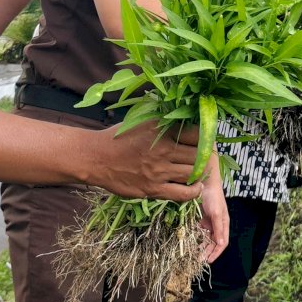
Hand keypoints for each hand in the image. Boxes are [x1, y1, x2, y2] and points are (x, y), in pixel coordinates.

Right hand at [89, 121, 205, 200]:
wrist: (95, 158)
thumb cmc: (120, 137)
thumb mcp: (142, 119)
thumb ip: (163, 116)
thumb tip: (184, 107)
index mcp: (161, 129)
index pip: (197, 132)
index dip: (205, 137)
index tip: (206, 140)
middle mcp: (163, 149)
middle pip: (199, 155)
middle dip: (205, 157)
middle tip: (206, 158)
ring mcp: (158, 171)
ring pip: (193, 174)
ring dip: (200, 174)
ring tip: (200, 171)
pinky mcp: (153, 189)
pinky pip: (182, 194)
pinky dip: (193, 192)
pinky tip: (194, 187)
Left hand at [198, 158, 229, 264]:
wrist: (204, 181)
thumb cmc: (214, 196)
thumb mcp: (217, 213)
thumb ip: (218, 229)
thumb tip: (220, 244)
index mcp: (223, 224)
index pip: (222, 243)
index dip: (216, 253)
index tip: (208, 261)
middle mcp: (215, 225)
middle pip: (212, 243)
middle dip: (207, 252)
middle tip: (197, 260)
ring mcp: (207, 222)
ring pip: (204, 238)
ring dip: (200, 247)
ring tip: (192, 255)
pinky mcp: (198, 218)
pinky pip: (196, 231)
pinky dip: (194, 238)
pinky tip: (188, 243)